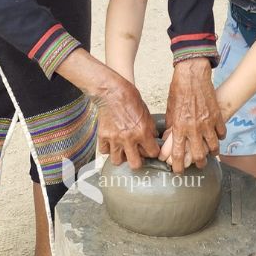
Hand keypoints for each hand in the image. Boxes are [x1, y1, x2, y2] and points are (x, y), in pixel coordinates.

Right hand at [55, 49, 158, 169]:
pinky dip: (108, 149)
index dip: (153, 152)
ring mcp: (114, 138)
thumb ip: (149, 127)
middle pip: (135, 164)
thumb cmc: (129, 97)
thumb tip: (152, 138)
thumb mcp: (146, 111)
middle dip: (138, 161)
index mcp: (142, 131)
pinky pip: (105, 151)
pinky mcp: (103, 136)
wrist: (111, 90)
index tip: (151, 150)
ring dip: (121, 157)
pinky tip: (112, 143)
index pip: (152, 153)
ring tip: (123, 151)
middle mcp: (129, 138)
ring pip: (117, 161)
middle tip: (137, 155)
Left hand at [164, 58, 225, 173]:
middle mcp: (194, 128)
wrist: (192, 75)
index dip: (179, 165)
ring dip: (212, 153)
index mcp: (180, 127)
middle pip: (199, 155)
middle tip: (198, 165)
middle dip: (199, 164)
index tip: (178, 171)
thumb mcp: (170, 110)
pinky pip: (221, 133)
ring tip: (211, 154)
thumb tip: (169, 140)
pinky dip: (220, 137)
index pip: (179, 153)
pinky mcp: (217, 116)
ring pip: (214, 147)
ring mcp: (208, 123)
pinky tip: (217, 137)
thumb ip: (171, 127)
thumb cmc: (178, 90)